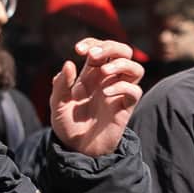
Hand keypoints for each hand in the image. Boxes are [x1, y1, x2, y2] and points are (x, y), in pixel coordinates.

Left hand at [50, 38, 142, 157]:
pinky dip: (122, 87)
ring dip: (121, 64)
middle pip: (124, 51)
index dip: (92, 43)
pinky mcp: (125, 108)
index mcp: (91, 74)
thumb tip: (69, 63)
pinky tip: (106, 93)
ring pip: (136, 68)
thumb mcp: (57, 104)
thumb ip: (61, 85)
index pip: (100, 48)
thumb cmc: (67, 124)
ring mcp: (118, 93)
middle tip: (93, 56)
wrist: (76, 149)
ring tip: (103, 72)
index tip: (79, 50)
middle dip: (111, 47)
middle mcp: (108, 80)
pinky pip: (135, 91)